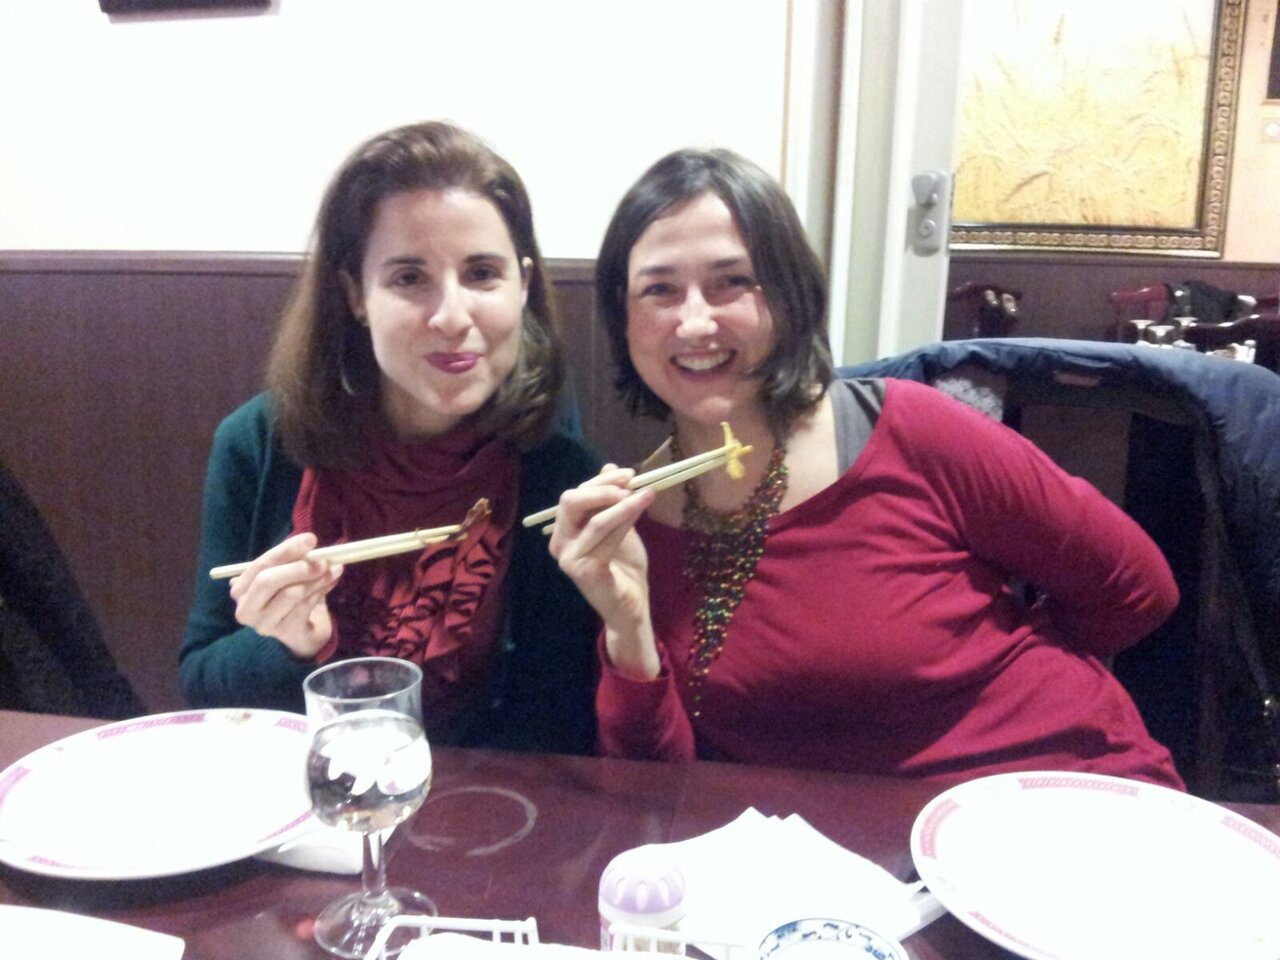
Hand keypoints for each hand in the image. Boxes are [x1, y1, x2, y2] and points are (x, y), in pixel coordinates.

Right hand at [228, 533, 342, 659]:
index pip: (260, 565)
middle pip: (267, 581)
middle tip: (323, 560)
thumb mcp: (286, 575)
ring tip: (334, 569)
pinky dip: (321, 591)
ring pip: (291, 594)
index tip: (310, 539)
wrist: (301, 630)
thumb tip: (310, 543)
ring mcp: (264, 624)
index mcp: (240, 589)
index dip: (286, 550)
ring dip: (316, 579)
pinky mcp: (285, 633)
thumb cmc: (288, 595)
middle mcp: (246, 609)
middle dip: (298, 567)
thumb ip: (292, 560)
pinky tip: (331, 582)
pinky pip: (305, 607)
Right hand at [549, 465, 659, 678]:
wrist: (631, 605)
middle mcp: (559, 543)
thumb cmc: (624, 567)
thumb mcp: (620, 526)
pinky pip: (606, 537)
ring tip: (647, 494)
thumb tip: (610, 466)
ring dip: (624, 503)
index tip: (629, 473)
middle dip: (603, 488)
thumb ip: (612, 501)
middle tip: (631, 483)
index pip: (575, 495)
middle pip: (571, 501)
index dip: (600, 481)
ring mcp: (569, 559)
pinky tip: (641, 508)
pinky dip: (625, 519)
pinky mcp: (583, 571)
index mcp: (564, 531)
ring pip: (594, 519)